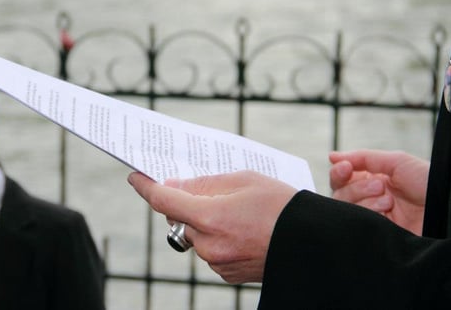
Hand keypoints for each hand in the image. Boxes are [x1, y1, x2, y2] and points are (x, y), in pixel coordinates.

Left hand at [127, 171, 296, 283]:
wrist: (315, 245)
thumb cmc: (282, 205)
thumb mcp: (244, 180)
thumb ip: (203, 183)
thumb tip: (174, 185)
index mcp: (210, 217)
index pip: (164, 200)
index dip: (146, 187)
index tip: (135, 177)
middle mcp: (208, 244)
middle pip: (178, 218)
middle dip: (184, 201)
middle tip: (203, 187)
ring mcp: (217, 262)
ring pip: (193, 234)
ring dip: (202, 220)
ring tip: (234, 209)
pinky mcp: (227, 273)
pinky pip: (209, 249)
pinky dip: (215, 235)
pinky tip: (239, 227)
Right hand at [329, 149, 427, 234]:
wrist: (447, 208)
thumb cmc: (430, 183)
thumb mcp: (397, 162)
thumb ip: (364, 157)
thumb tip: (333, 156)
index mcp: (374, 181)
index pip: (343, 178)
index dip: (340, 172)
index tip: (345, 168)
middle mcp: (370, 199)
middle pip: (340, 194)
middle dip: (356, 187)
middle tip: (378, 186)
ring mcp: (373, 218)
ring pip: (346, 209)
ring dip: (364, 200)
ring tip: (388, 200)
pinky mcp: (376, 234)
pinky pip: (357, 223)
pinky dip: (369, 213)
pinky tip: (387, 211)